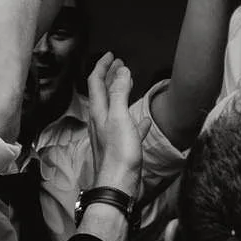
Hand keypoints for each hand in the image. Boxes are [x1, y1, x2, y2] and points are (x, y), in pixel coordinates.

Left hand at [84, 52, 143, 193]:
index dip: (102, 66)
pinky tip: (144, 121)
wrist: (118, 185)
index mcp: (98, 111)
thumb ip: (119, 93)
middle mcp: (100, 121)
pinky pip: (127, 128)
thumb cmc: (119, 152)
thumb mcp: (119, 118)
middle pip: (102, 93)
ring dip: (120, 93)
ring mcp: (109, 135)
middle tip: (119, 64)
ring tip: (130, 84)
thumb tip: (122, 70)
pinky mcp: (120, 147)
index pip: (95, 82)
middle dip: (109, 76)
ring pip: (113, 108)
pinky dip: (134, 119)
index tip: (111, 55)